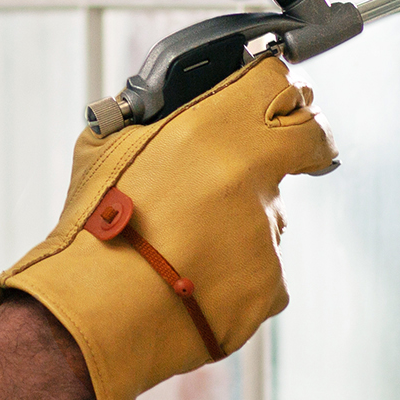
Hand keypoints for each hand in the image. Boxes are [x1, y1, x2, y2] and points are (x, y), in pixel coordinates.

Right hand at [0, 55, 335, 399]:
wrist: (95, 317)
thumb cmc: (92, 231)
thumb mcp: (107, 146)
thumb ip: (155, 121)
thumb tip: (171, 110)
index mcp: (210, 130)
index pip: (279, 83)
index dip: (285, 88)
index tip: (286, 98)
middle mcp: (249, 176)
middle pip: (307, 140)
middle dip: (306, 142)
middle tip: (287, 153)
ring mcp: (267, 234)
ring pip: (270, 215)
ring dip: (240, 223)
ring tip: (182, 246)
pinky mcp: (270, 287)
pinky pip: (263, 270)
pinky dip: (235, 274)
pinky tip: (190, 280)